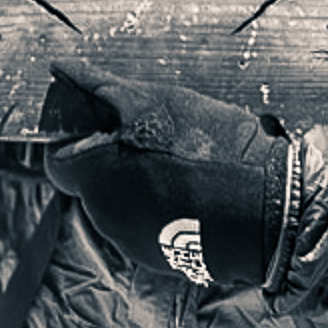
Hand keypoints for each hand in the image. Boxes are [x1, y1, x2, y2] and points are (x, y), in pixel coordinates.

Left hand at [42, 61, 290, 288]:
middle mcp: (106, 216)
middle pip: (91, 180)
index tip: (100, 123)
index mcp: (96, 176)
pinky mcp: (162, 259)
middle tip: (153, 134)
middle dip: (112, 157)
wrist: (270, 209)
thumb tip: (61, 69)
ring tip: (182, 160)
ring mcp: (134, 242)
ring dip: (139, 180)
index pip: (58, 159)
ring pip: (121, 201)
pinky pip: (147, 224)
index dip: (76, 138)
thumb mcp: (154, 102)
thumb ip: (102, 90)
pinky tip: (194, 188)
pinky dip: (162, 205)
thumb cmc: (211, 147)